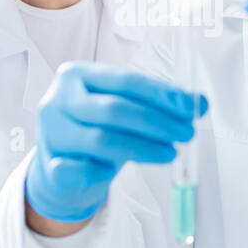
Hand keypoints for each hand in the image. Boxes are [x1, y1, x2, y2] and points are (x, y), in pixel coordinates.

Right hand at [25, 61, 208, 221]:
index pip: (126, 80)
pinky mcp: (49, 166)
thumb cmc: (96, 132)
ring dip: (143, 148)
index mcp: (76, 75)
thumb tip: (199, 103)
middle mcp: (58, 100)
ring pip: (102, 140)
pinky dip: (101, 171)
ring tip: (170, 153)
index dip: (161, 94)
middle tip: (186, 134)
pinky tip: (113, 172)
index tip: (191, 108)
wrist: (61, 171)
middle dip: (157, 122)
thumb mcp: (125, 112)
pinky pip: (81, 170)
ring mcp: (50, 133)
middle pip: (114, 109)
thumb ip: (158, 104)